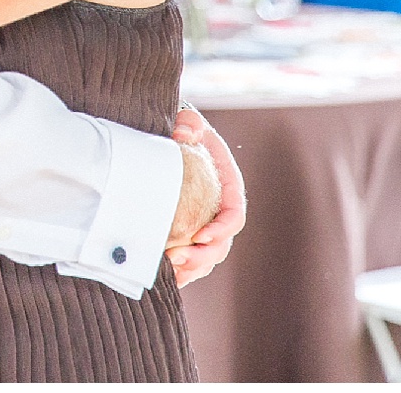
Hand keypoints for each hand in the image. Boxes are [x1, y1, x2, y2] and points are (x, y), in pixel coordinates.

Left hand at [166, 106, 245, 285]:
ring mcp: (206, 224)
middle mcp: (221, 211)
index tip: (201, 236)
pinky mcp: (189, 233)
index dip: (222, 228)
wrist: (170, 140)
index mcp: (229, 188)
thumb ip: (190, 124)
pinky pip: (192, 258)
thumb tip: (184, 133)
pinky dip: (182, 271)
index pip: (234, 214)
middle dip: (203, 256)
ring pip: (208, 256)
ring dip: (192, 268)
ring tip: (171, 272)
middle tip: (178, 259)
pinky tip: (166, 277)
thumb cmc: (183, 131)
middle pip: (222, 243)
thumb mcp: (189, 122)